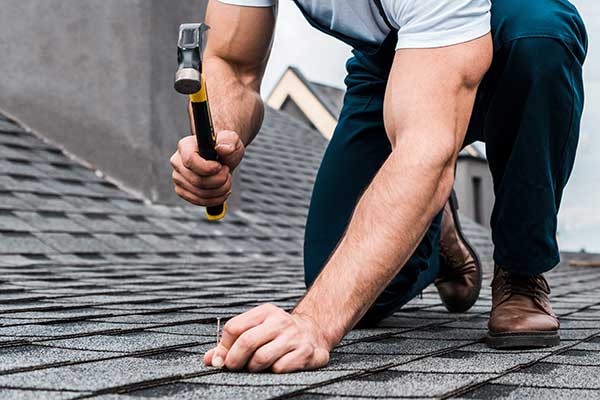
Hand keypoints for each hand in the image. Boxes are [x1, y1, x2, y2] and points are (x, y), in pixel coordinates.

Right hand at [170, 130, 244, 205]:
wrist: (221, 156)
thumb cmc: (224, 145)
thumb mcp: (230, 139)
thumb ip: (228, 141)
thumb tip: (222, 149)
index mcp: (185, 146)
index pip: (190, 160)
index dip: (208, 168)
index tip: (222, 166)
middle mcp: (177, 162)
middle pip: (197, 180)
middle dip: (219, 180)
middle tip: (228, 172)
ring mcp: (177, 177)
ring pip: (199, 193)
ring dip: (220, 190)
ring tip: (227, 180)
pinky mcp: (182, 190)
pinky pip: (198, 201)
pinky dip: (215, 199)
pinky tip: (223, 191)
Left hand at [204, 303, 330, 372]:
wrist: (315, 333)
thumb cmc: (278, 334)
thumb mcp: (257, 330)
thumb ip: (231, 344)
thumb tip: (209, 359)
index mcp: (265, 312)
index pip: (234, 327)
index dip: (224, 347)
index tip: (222, 360)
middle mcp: (280, 321)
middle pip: (246, 342)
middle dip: (235, 360)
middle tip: (234, 368)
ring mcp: (294, 336)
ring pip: (262, 358)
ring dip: (253, 368)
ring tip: (255, 368)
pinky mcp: (306, 352)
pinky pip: (280, 368)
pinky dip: (273, 372)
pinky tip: (275, 367)